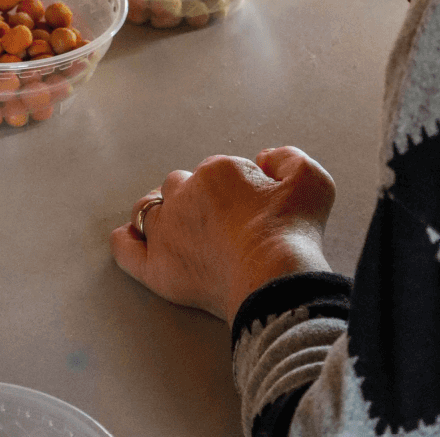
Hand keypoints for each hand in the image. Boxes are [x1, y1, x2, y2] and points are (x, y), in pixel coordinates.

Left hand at [110, 146, 334, 325]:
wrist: (277, 279)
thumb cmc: (295, 233)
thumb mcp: (312, 181)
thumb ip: (289, 160)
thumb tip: (267, 159)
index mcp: (217, 171)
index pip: (217, 171)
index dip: (235, 190)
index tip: (251, 210)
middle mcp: (184, 194)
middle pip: (180, 186)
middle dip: (196, 198)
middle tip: (218, 222)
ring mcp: (166, 231)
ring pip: (150, 210)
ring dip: (161, 214)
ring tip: (177, 228)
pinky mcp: (157, 267)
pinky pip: (126, 249)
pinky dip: (126, 242)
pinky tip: (128, 239)